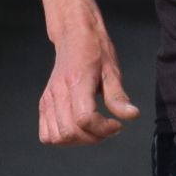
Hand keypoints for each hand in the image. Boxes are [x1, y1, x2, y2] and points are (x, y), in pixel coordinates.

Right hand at [38, 26, 138, 144]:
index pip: (85, 119)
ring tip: (93, 129)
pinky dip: (62, 138)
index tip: (117, 125)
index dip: (104, 129)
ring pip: (56, 137)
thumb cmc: (94, 50)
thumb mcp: (112, 70)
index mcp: (77, 83)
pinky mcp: (44, 104)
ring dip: (78, 140)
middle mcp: (58, 93)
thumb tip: (131, 115)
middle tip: (108, 128)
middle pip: (69, 132)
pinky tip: (78, 128)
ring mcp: (48, 99)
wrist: (73, 35)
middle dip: (93, 137)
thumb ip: (118, 96)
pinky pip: (46, 134)